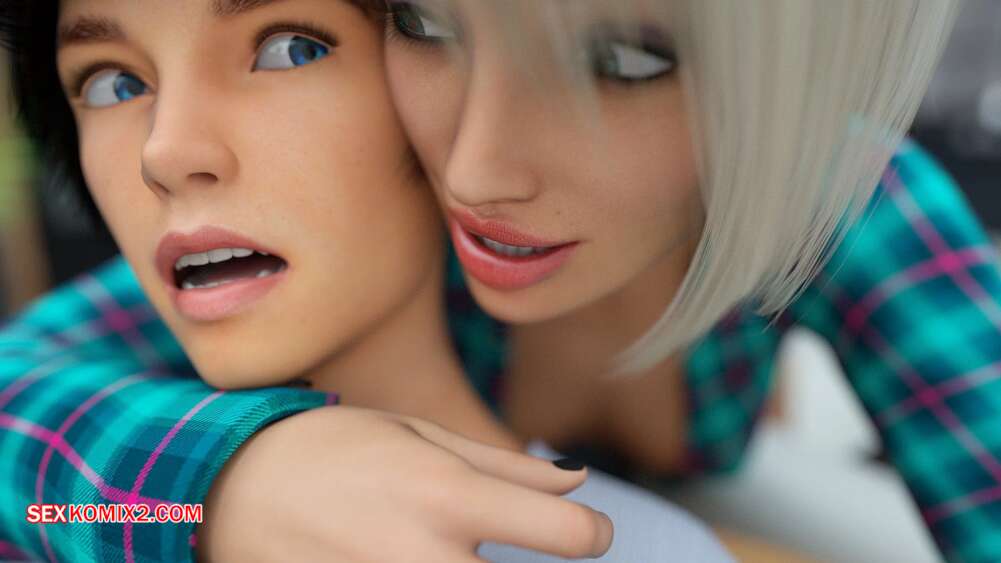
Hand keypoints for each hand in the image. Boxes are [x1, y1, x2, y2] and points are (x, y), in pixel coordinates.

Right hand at [195, 406, 612, 561]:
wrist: (231, 486)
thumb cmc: (335, 448)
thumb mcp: (421, 435)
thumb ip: (508, 468)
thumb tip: (580, 484)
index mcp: (449, 497)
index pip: (570, 534)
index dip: (593, 534)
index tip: (587, 533)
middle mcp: (428, 558)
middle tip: (490, 541)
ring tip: (446, 545)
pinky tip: (408, 554)